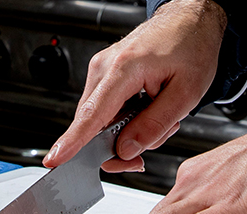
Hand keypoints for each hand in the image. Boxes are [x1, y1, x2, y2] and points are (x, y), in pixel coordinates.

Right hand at [44, 0, 225, 172]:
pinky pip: (105, 108)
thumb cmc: (191, 46)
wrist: (190, 20)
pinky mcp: (105, 73)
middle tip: (146, 148)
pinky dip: (124, 118)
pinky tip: (146, 110)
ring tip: (158, 116)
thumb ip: (154, 126)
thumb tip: (126, 150)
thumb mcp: (185, 94)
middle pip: (92, 123)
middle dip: (118, 144)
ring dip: (127, 130)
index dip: (73, 142)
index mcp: (124, 68)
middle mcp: (104, 66)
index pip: (93, 114)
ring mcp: (102, 68)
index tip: (55, 159)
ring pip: (100, 119)